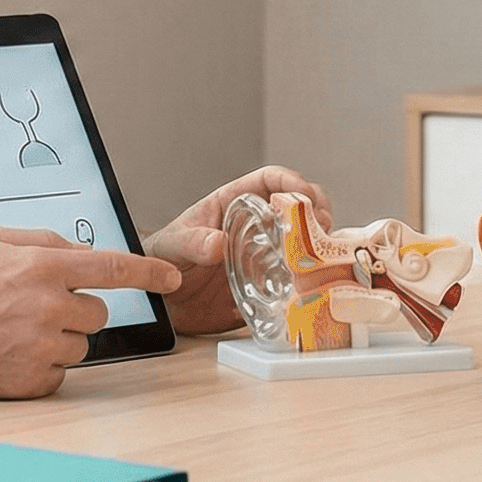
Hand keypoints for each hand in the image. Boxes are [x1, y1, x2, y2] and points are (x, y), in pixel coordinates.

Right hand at [0, 227, 180, 398]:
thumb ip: (43, 242)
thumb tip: (81, 252)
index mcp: (42, 267)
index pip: (114, 267)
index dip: (149, 273)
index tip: (172, 278)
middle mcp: (47, 307)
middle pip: (98, 312)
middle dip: (75, 309)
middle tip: (31, 308)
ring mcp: (39, 348)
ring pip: (81, 346)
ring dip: (58, 339)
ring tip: (11, 331)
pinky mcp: (29, 382)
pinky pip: (59, 374)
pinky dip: (41, 367)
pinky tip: (6, 354)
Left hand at [144, 166, 332, 333]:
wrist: (160, 300)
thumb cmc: (163, 259)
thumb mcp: (173, 245)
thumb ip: (192, 242)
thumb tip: (218, 243)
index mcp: (234, 204)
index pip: (269, 180)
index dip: (291, 181)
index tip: (304, 194)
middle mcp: (255, 227)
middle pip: (298, 207)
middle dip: (316, 212)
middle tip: (321, 229)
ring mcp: (264, 255)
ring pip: (304, 242)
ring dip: (318, 247)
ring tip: (321, 258)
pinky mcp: (267, 285)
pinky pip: (295, 280)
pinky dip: (308, 282)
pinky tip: (311, 287)